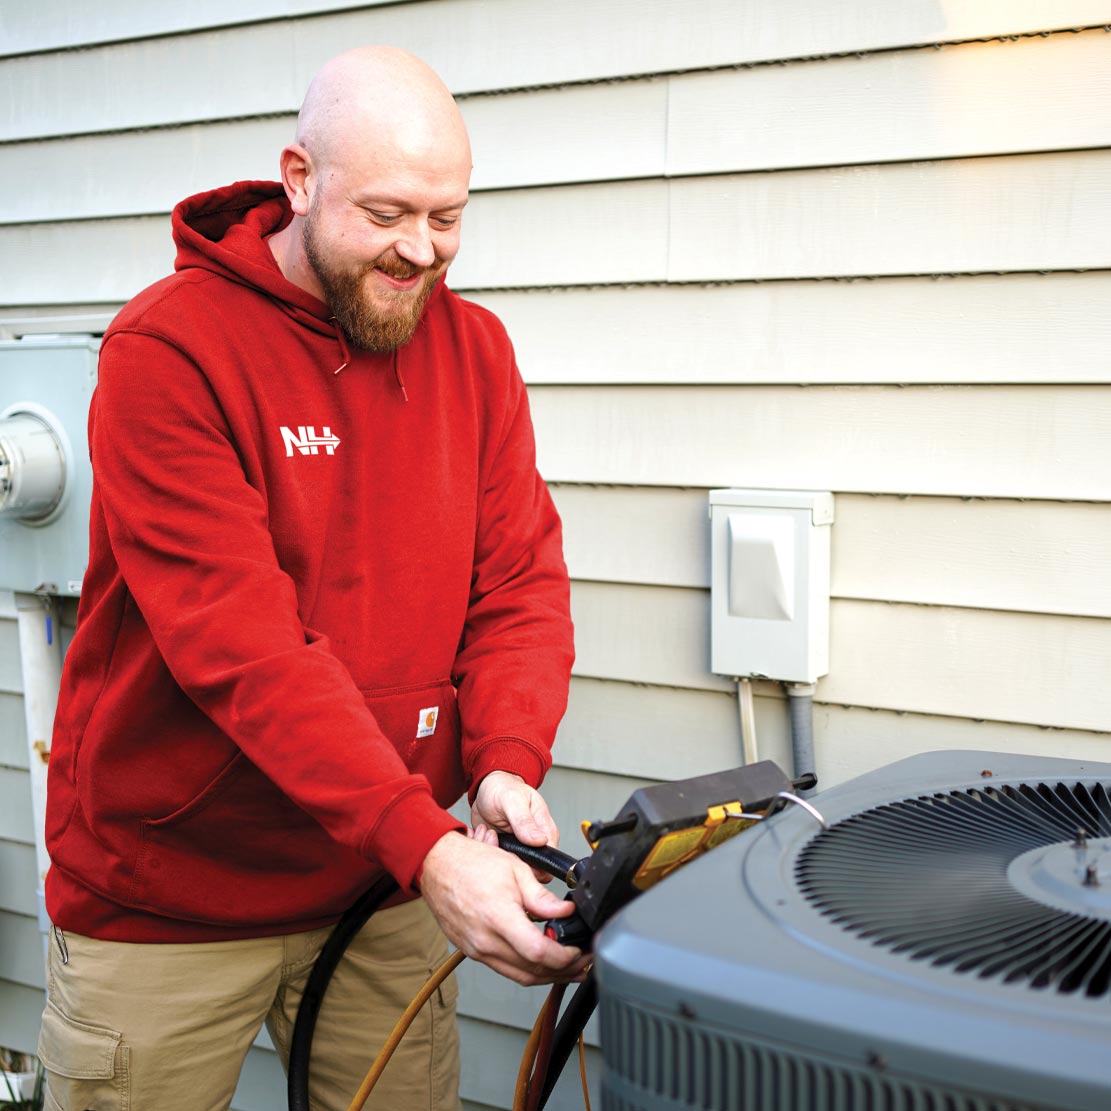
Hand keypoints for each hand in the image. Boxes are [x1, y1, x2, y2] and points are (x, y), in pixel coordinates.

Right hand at [419, 830, 590, 985]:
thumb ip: (542, 897)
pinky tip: (540, 961)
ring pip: (519, 976)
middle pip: (532, 972)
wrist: (436, 865)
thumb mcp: (515, 869)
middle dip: (563, 971)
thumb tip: (565, 912)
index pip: (539, 953)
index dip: (565, 958)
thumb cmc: (470, 862)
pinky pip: (504, 968)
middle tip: (583, 962)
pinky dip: (527, 969)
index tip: (579, 951)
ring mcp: (477, 950)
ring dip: (547, 976)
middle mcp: (485, 941)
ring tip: (569, 968)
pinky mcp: (472, 951)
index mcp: (498, 918)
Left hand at [470, 772, 559, 874]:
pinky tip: (483, 835)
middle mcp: (534, 842)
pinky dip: (486, 851)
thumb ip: (525, 821)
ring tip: (487, 834)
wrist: (486, 788)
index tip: (513, 854)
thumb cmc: (503, 789)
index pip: (548, 858)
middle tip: (494, 839)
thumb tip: (540, 841)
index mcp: (545, 829)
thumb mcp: (512, 801)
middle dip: (508, 859)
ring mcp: (518, 848)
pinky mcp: (504, 851)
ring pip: (511, 866)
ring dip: (494, 853)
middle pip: (529, 867)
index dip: (533, 864)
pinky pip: (497, 861)